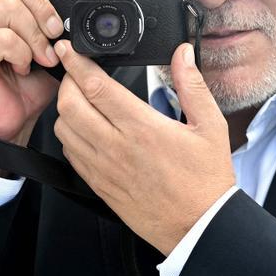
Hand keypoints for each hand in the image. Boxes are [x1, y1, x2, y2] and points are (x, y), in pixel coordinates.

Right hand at [0, 0, 66, 147]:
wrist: (8, 123)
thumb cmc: (27, 82)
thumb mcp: (51, 42)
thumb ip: (57, 14)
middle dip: (44, 4)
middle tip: (56, 32)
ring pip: (9, 7)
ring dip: (37, 35)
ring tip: (43, 58)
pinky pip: (2, 37)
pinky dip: (22, 54)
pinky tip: (21, 68)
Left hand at [53, 40, 235, 254]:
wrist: (199, 227)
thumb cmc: (206, 180)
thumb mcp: (211, 126)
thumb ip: (192, 85)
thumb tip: (183, 54)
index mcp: (142, 128)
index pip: (96, 87)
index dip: (76, 63)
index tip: (69, 49)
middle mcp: (117, 147)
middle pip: (70, 105)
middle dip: (67, 82)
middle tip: (75, 72)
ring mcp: (105, 169)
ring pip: (64, 130)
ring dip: (66, 109)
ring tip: (79, 99)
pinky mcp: (100, 186)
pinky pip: (71, 155)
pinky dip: (70, 136)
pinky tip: (84, 129)